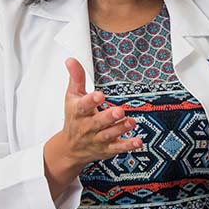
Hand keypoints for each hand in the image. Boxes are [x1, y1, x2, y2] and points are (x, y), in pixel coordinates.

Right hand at [44, 58, 141, 198]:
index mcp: (78, 113)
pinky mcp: (107, 148)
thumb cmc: (74, 118)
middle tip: (119, 111)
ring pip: (109, 135)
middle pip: (97, 122)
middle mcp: (87, 127)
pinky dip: (128, 146)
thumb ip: (76, 78)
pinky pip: (118, 148)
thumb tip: (71, 60)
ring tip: (131, 122)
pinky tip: (138, 141)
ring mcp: (98, 138)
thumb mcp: (72, 97)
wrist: (70, 148)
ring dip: (120, 129)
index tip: (99, 95)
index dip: (91, 101)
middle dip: (108, 117)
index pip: (83, 106)